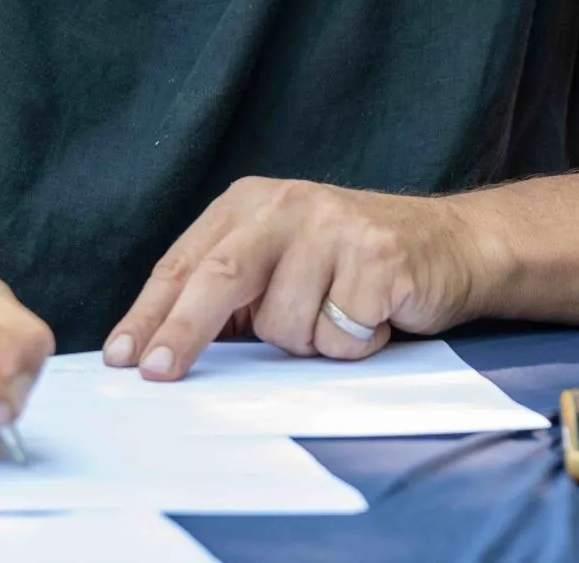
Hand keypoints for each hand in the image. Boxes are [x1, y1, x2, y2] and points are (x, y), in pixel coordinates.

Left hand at [103, 178, 495, 379]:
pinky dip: (352, 344)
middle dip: (183, 334)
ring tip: (338, 316)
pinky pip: (337, 336)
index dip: (151, 313)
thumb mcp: (282, 262)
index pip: (185, 263)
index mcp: (250, 204)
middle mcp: (287, 205)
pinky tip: (373, 316)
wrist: (454, 244)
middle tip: (158, 375)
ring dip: (308, 342)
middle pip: (219, 279)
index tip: (125, 356)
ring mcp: (333, 227)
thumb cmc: (354, 265)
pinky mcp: (376, 257)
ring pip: (285, 324)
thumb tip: (163, 348)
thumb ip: (233, 292)